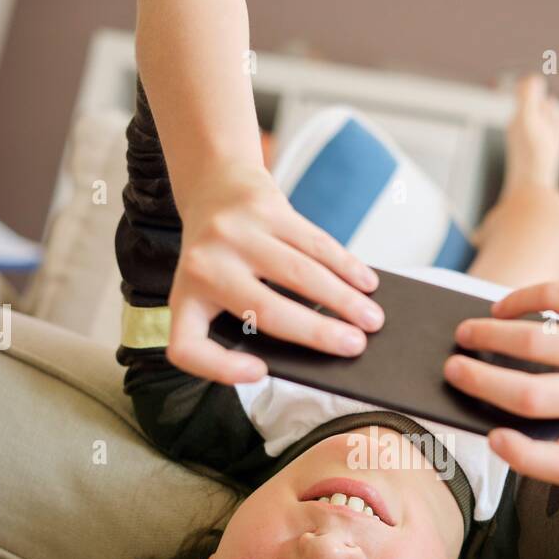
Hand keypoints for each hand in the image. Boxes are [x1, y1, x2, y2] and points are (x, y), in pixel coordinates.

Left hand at [167, 163, 383, 383]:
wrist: (214, 187)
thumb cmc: (226, 258)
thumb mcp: (219, 290)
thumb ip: (250, 319)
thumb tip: (321, 345)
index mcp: (185, 300)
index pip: (188, 346)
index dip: (220, 368)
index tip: (260, 372)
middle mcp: (203, 266)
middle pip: (266, 311)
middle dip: (319, 333)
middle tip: (356, 347)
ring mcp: (234, 233)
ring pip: (300, 274)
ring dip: (344, 300)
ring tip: (373, 319)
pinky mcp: (263, 207)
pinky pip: (314, 242)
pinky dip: (346, 266)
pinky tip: (365, 283)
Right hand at [443, 270, 558, 484]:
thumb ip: (545, 408)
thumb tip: (474, 385)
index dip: (525, 458)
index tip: (493, 437)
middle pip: (533, 397)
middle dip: (481, 381)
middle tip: (451, 369)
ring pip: (534, 343)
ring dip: (488, 335)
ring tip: (466, 333)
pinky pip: (549, 300)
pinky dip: (514, 303)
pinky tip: (499, 310)